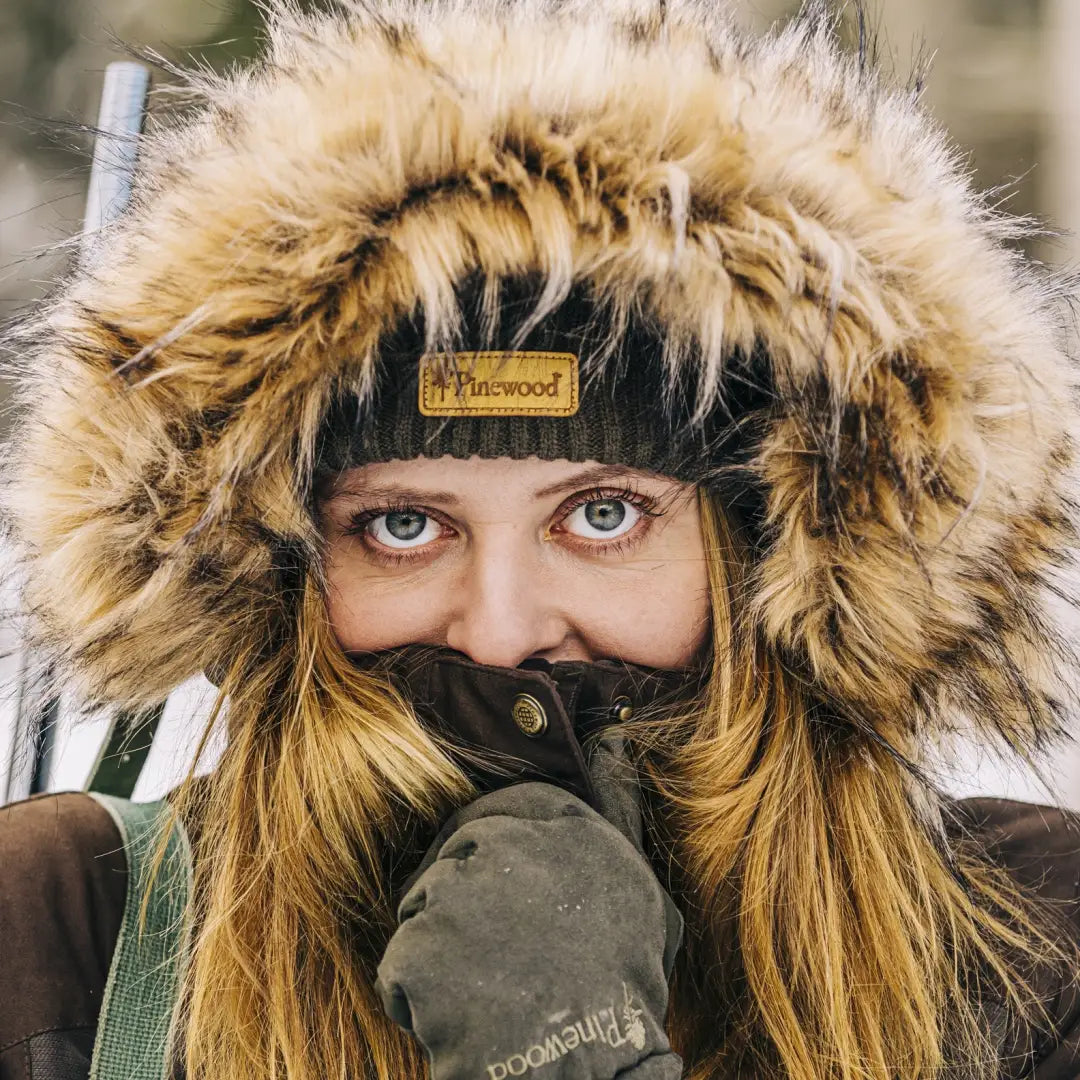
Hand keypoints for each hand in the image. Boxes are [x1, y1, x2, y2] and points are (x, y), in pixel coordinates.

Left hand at [374, 731, 683, 1079]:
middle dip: (466, 906)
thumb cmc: (619, 983)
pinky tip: (463, 1016)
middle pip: (456, 856)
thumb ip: (616, 802)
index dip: (496, 856)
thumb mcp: (634, 883)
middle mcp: (508, 844)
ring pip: (426, 907)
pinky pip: (402, 961)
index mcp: (561, 822)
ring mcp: (459, 893)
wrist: (587, 1075)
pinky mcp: (420, 945)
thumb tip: (612, 736)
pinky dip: (421, 995)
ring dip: (444, 951)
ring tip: (490, 990)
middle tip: (495, 957)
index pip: (502, 809)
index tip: (502, 892)